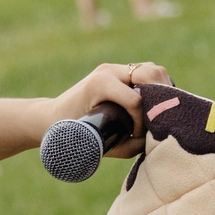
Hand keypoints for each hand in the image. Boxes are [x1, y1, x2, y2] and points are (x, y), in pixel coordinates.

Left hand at [43, 62, 168, 156]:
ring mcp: (114, 68)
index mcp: (100, 84)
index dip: (142, 121)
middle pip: (151, 74)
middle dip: (161, 98)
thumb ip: (128, 147)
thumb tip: (152, 142)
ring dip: (162, 88)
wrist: (52, 117)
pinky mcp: (119, 71)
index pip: (136, 100)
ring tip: (161, 110)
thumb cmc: (70, 132)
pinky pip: (148, 72)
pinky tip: (158, 101)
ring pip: (153, 69)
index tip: (136, 136)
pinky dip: (157, 85)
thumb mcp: (98, 144)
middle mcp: (109, 70)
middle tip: (159, 119)